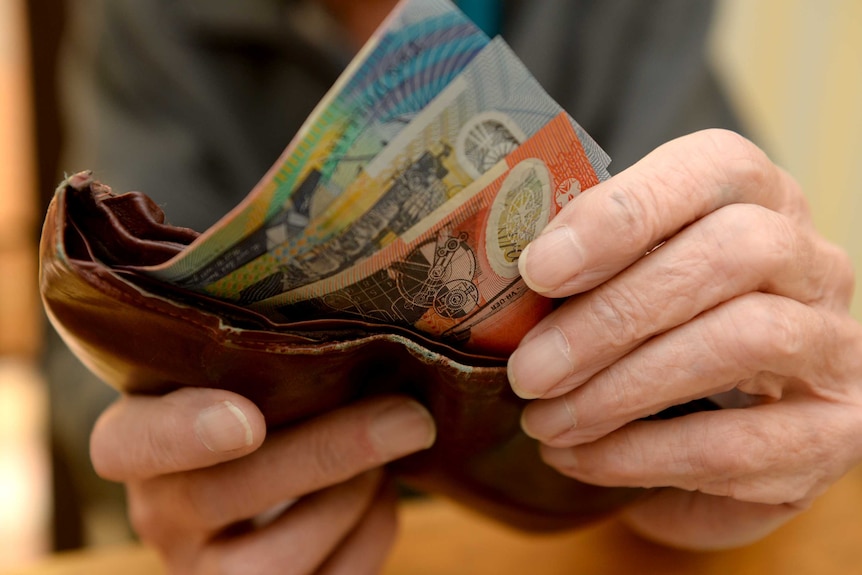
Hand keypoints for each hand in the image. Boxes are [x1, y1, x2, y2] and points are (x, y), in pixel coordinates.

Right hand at [90, 388, 435, 573]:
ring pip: (277, 560)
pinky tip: (380, 490)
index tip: (249, 420)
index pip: (125, 445)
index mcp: (136, 444)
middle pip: (223, 497)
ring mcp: (207, 573)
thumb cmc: (258, 403)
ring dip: (355, 495)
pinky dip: (372, 530)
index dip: (182, 435)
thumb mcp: (241, 375)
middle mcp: (159, 517)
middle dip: (326, 455)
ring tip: (393, 441)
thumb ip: (265, 361)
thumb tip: (364, 341)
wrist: (264, 479)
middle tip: (407, 416)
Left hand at [507, 129, 861, 548]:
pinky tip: (578, 458)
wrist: (720, 432)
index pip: (711, 168)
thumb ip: (579, 265)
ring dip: (621, 389)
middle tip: (527, 371)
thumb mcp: (619, 283)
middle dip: (610, 316)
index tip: (539, 267)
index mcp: (755, 199)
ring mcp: (834, 345)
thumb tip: (496, 269)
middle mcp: (811, 261)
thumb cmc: (654, 335)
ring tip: (544, 421)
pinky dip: (640, 455)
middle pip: (729, 254)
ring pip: (745, 339)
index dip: (623, 212)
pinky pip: (740, 443)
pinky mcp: (832, 431)